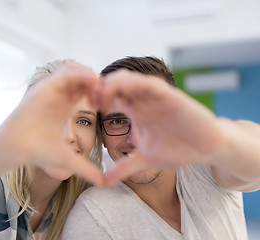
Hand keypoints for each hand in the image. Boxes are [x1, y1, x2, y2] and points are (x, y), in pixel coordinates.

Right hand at [0, 62, 103, 185]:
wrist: (15, 149)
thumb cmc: (37, 152)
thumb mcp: (68, 159)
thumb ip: (86, 169)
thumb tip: (103, 183)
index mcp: (65, 107)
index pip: (86, 90)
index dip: (100, 93)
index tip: (106, 106)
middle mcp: (59, 96)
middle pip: (83, 76)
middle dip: (98, 83)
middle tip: (106, 97)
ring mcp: (52, 89)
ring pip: (76, 69)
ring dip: (91, 77)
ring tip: (99, 92)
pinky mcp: (46, 87)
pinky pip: (68, 72)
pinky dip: (82, 75)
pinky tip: (92, 88)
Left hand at [100, 70, 226, 185]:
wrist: (206, 149)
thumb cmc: (177, 150)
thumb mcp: (144, 160)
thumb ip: (123, 168)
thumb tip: (103, 182)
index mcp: (135, 111)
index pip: (110, 97)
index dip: (95, 99)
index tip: (83, 108)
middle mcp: (143, 101)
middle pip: (115, 84)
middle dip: (98, 88)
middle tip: (88, 99)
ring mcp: (156, 98)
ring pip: (130, 79)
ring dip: (112, 83)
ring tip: (100, 95)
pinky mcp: (171, 97)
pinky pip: (150, 85)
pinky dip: (135, 84)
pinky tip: (123, 88)